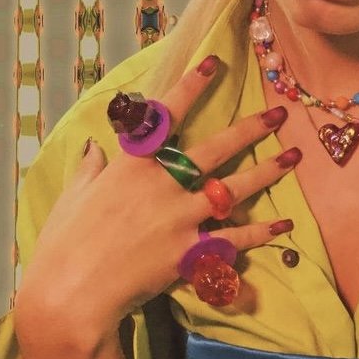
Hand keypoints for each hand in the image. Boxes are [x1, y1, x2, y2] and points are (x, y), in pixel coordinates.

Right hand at [16, 55, 299, 338]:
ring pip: (234, 189)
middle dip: (250, 129)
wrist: (70, 294)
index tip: (214, 63)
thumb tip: (93, 149)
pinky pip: (232, 240)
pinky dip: (260, 234)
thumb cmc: (63, 244)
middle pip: (216, 150)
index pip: (166, 115)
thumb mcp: (73, 197)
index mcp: (132, 165)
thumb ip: (90, 170)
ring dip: (267, 172)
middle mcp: (162, 185)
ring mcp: (179, 218)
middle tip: (278, 114)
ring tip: (294, 157)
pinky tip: (284, 226)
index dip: (191, 86)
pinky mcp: (189, 252)